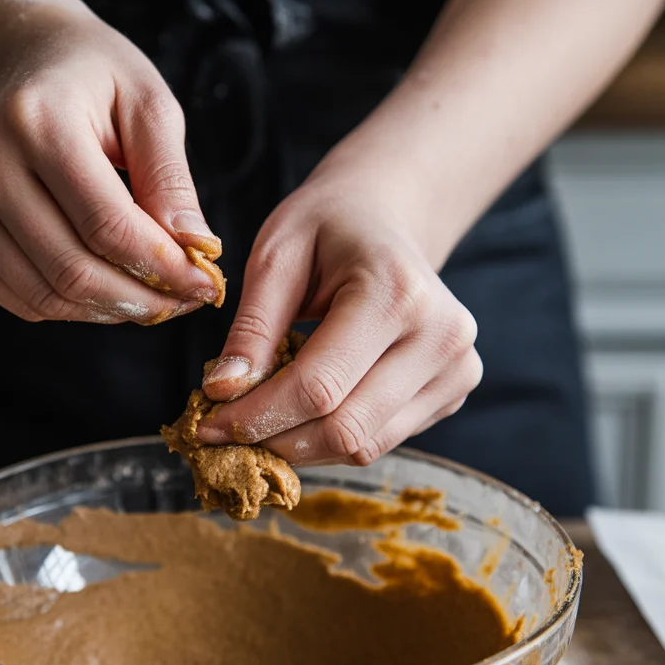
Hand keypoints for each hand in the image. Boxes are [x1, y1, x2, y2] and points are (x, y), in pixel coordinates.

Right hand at [0, 0, 220, 323]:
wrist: (27, 61)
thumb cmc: (98, 82)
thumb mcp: (150, 106)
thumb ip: (171, 178)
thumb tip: (196, 249)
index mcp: (38, 120)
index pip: (107, 225)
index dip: (163, 268)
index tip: (204, 283)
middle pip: (72, 269)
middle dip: (140, 300)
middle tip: (184, 302)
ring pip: (44, 295)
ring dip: (108, 311)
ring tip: (151, 300)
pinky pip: (18, 299)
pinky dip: (70, 308)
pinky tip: (106, 291)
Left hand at [196, 169, 481, 464]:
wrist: (387, 218)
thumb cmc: (326, 228)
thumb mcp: (276, 257)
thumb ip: (252, 329)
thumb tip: (224, 393)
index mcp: (397, 293)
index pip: (318, 388)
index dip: (256, 417)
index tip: (208, 426)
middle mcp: (441, 337)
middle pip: (345, 429)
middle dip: (275, 440)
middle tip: (226, 433)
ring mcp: (456, 369)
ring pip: (364, 447)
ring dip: (301, 446)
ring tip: (262, 420)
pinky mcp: (454, 392)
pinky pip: (380, 440)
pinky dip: (331, 437)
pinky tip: (305, 408)